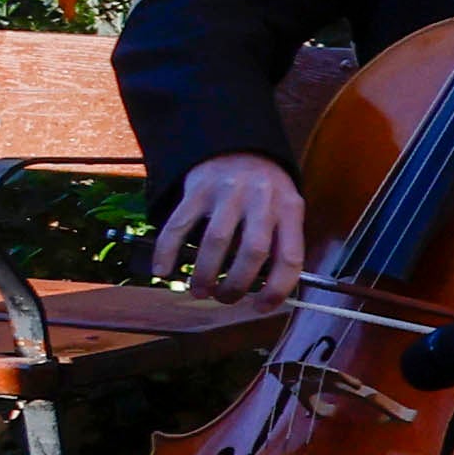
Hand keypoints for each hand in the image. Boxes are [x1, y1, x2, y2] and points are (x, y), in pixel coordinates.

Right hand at [158, 153, 307, 299]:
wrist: (235, 147)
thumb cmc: (263, 192)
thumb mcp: (284, 210)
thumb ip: (280, 243)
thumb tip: (267, 294)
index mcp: (290, 209)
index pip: (291, 257)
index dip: (277, 289)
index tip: (261, 308)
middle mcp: (262, 199)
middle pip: (253, 251)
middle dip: (237, 284)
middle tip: (224, 298)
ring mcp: (229, 192)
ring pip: (216, 241)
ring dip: (205, 274)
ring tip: (198, 291)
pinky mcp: (198, 188)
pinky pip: (179, 225)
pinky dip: (168, 252)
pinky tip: (162, 272)